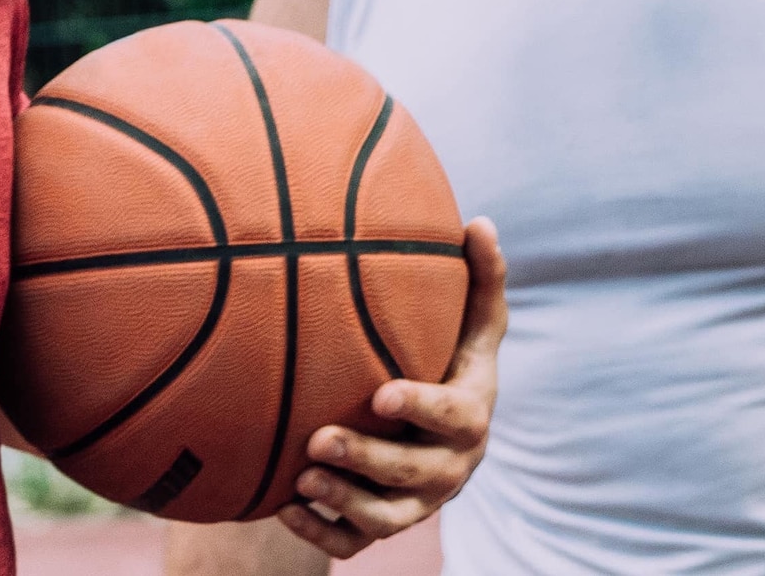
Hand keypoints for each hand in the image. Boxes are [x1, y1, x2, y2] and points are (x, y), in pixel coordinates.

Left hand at [276, 218, 507, 557]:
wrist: (438, 431)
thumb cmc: (450, 361)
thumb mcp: (472, 325)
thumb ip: (480, 280)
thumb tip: (477, 222)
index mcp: (471, 415)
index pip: (455, 416)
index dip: (421, 408)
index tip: (380, 392)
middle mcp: (449, 466)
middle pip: (417, 475)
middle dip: (369, 461)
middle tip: (318, 440)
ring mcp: (418, 502)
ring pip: (387, 519)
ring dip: (344, 500)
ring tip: (300, 476)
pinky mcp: (385, 525)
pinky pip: (354, 543)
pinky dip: (321, 533)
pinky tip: (284, 507)